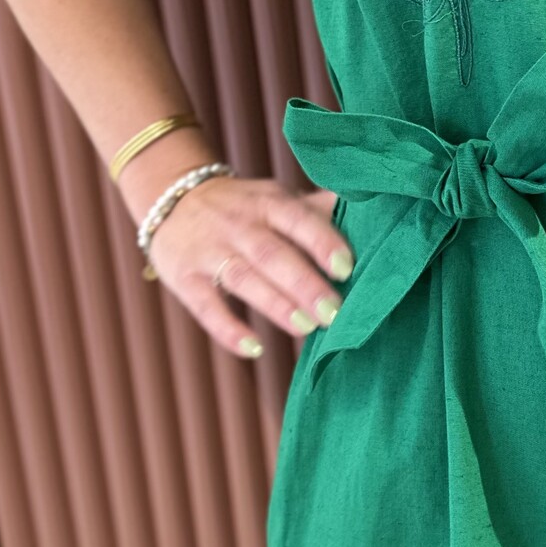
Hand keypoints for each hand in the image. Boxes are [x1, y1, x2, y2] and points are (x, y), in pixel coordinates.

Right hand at [144, 172, 353, 359]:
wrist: (172, 197)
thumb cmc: (244, 207)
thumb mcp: (276, 198)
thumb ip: (317, 211)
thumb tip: (374, 215)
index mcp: (268, 202)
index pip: (297, 219)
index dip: (322, 242)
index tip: (347, 268)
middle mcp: (238, 224)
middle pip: (272, 254)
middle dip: (305, 284)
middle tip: (335, 312)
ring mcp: (208, 250)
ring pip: (243, 278)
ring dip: (275, 305)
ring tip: (306, 327)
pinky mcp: (184, 278)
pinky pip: (205, 306)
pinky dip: (228, 329)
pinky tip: (254, 349)